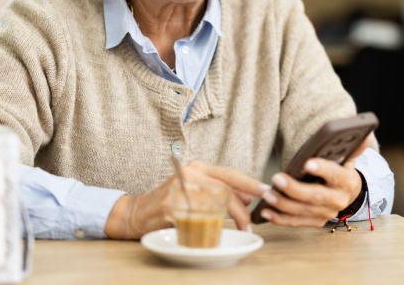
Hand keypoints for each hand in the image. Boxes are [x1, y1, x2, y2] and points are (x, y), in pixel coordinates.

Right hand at [103, 161, 268, 239]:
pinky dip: (209, 229)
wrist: (137, 213)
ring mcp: (180, 190)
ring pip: (215, 206)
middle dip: (242, 210)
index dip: (250, 183)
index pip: (229, 174)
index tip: (267, 191)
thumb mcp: (197, 190)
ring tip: (240, 230)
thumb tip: (248, 196)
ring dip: (230, 222)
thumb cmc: (171, 202)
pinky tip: (212, 234)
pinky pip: (199, 220)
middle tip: (251, 224)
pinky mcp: (172, 207)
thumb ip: (221, 191)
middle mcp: (189, 174)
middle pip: (225, 191)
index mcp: (197, 168)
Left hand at [259, 137, 370, 226]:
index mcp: (347, 181)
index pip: (335, 174)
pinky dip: (280, 218)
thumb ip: (353, 148)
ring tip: (267, 194)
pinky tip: (265, 211)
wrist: (346, 193)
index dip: (323, 169)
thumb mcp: (348, 158)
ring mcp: (327, 213)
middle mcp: (338, 200)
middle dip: (295, 189)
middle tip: (277, 178)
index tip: (307, 163)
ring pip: (303, 210)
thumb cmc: (341, 171)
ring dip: (283, 204)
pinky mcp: (316, 221)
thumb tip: (366, 137)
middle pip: (315, 196)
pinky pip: (296, 222)